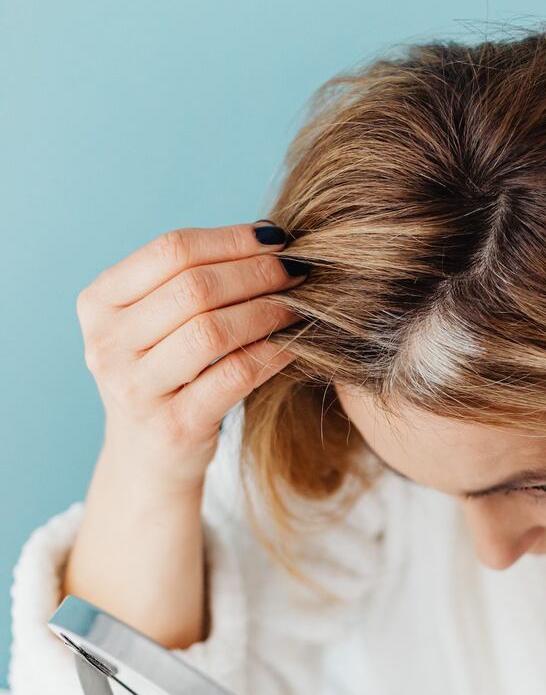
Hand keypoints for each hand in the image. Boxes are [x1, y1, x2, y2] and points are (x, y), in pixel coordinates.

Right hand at [77, 221, 308, 491]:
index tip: (277, 238)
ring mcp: (136, 389)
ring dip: (267, 311)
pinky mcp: (173, 426)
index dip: (231, 240)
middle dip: (256, 273)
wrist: (147, 458)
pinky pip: (235, 374)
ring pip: (213, 331)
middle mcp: (106, 344)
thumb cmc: (164, 375)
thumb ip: (190, 280)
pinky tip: (294, 343)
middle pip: (194, 288)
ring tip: (298, 305)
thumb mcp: (154, 323)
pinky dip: (272, 352)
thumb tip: (269, 236)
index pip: (171, 250)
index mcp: (99, 303)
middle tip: (298, 271)